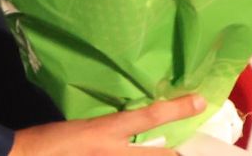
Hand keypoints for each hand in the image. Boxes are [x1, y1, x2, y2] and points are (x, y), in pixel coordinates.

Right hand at [8, 94, 206, 154]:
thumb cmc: (50, 141)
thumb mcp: (81, 128)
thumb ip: (108, 132)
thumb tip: (126, 134)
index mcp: (107, 130)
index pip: (150, 117)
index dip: (178, 109)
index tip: (201, 102)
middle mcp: (114, 152)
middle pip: (161, 155)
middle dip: (176, 155)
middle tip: (183, 151)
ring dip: (158, 155)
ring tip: (167, 150)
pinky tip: (123, 155)